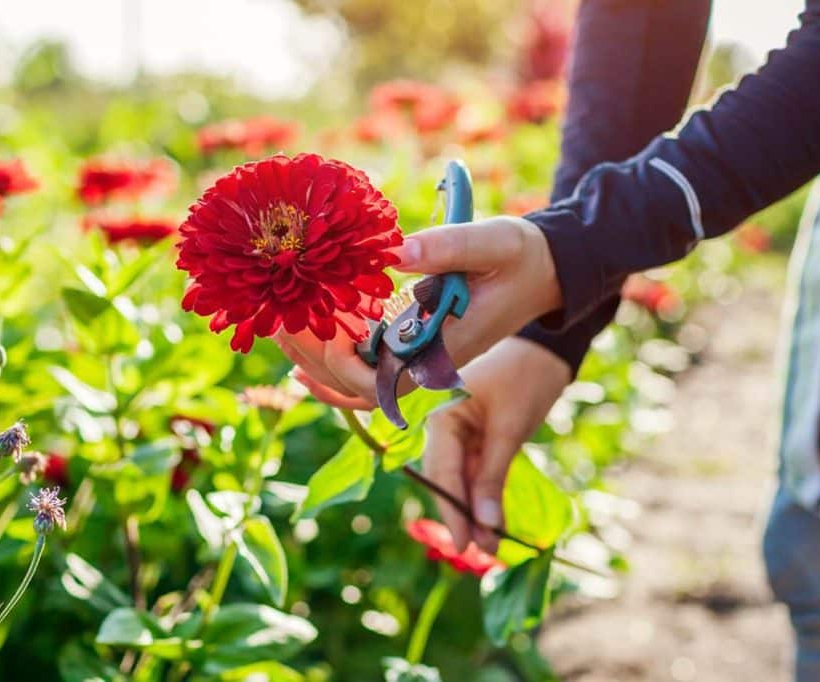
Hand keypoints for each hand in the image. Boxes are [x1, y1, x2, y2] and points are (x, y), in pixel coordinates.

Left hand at [277, 216, 562, 407]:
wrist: (544, 271)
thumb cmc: (520, 256)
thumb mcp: (490, 242)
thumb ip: (446, 247)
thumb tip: (394, 252)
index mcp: (445, 344)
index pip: (381, 375)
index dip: (337, 358)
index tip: (307, 320)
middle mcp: (430, 363)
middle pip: (359, 387)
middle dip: (314, 359)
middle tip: (275, 322)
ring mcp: (422, 361)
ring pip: (359, 386)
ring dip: (317, 365)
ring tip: (277, 332)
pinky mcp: (417, 350)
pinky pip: (370, 376)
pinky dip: (334, 372)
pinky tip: (301, 358)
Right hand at [424, 337, 569, 552]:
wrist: (546, 349)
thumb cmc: (525, 379)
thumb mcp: (510, 429)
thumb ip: (493, 477)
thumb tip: (485, 525)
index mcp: (440, 414)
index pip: (441, 470)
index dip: (450, 510)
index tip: (462, 543)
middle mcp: (442, 426)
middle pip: (446, 479)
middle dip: (462, 515)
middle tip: (479, 552)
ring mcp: (458, 433)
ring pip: (461, 481)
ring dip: (474, 511)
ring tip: (490, 546)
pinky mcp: (475, 440)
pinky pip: (475, 474)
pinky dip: (484, 497)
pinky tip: (493, 523)